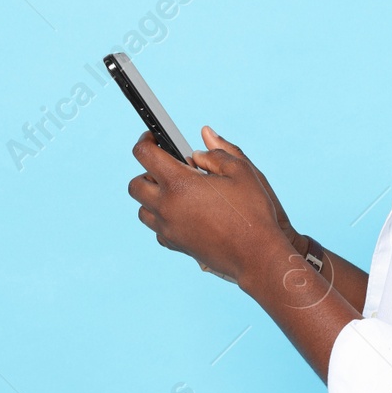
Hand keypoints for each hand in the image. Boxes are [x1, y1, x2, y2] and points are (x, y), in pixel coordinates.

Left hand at [126, 128, 289, 286]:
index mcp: (179, 183)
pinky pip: (156, 229)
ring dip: (152, 196)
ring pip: (142, 208)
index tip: (154, 138)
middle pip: (136, 184)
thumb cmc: (252, 211)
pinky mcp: (174, 244)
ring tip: (177, 191)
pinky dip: (163, 218)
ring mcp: (168, 228)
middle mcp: (166, 206)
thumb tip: (200, 147)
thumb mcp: (242, 171)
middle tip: (169, 168)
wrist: (256, 254)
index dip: (146, 140)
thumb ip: (218, 152)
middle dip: (147, 171)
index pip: (144, 154)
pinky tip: (184, 213)